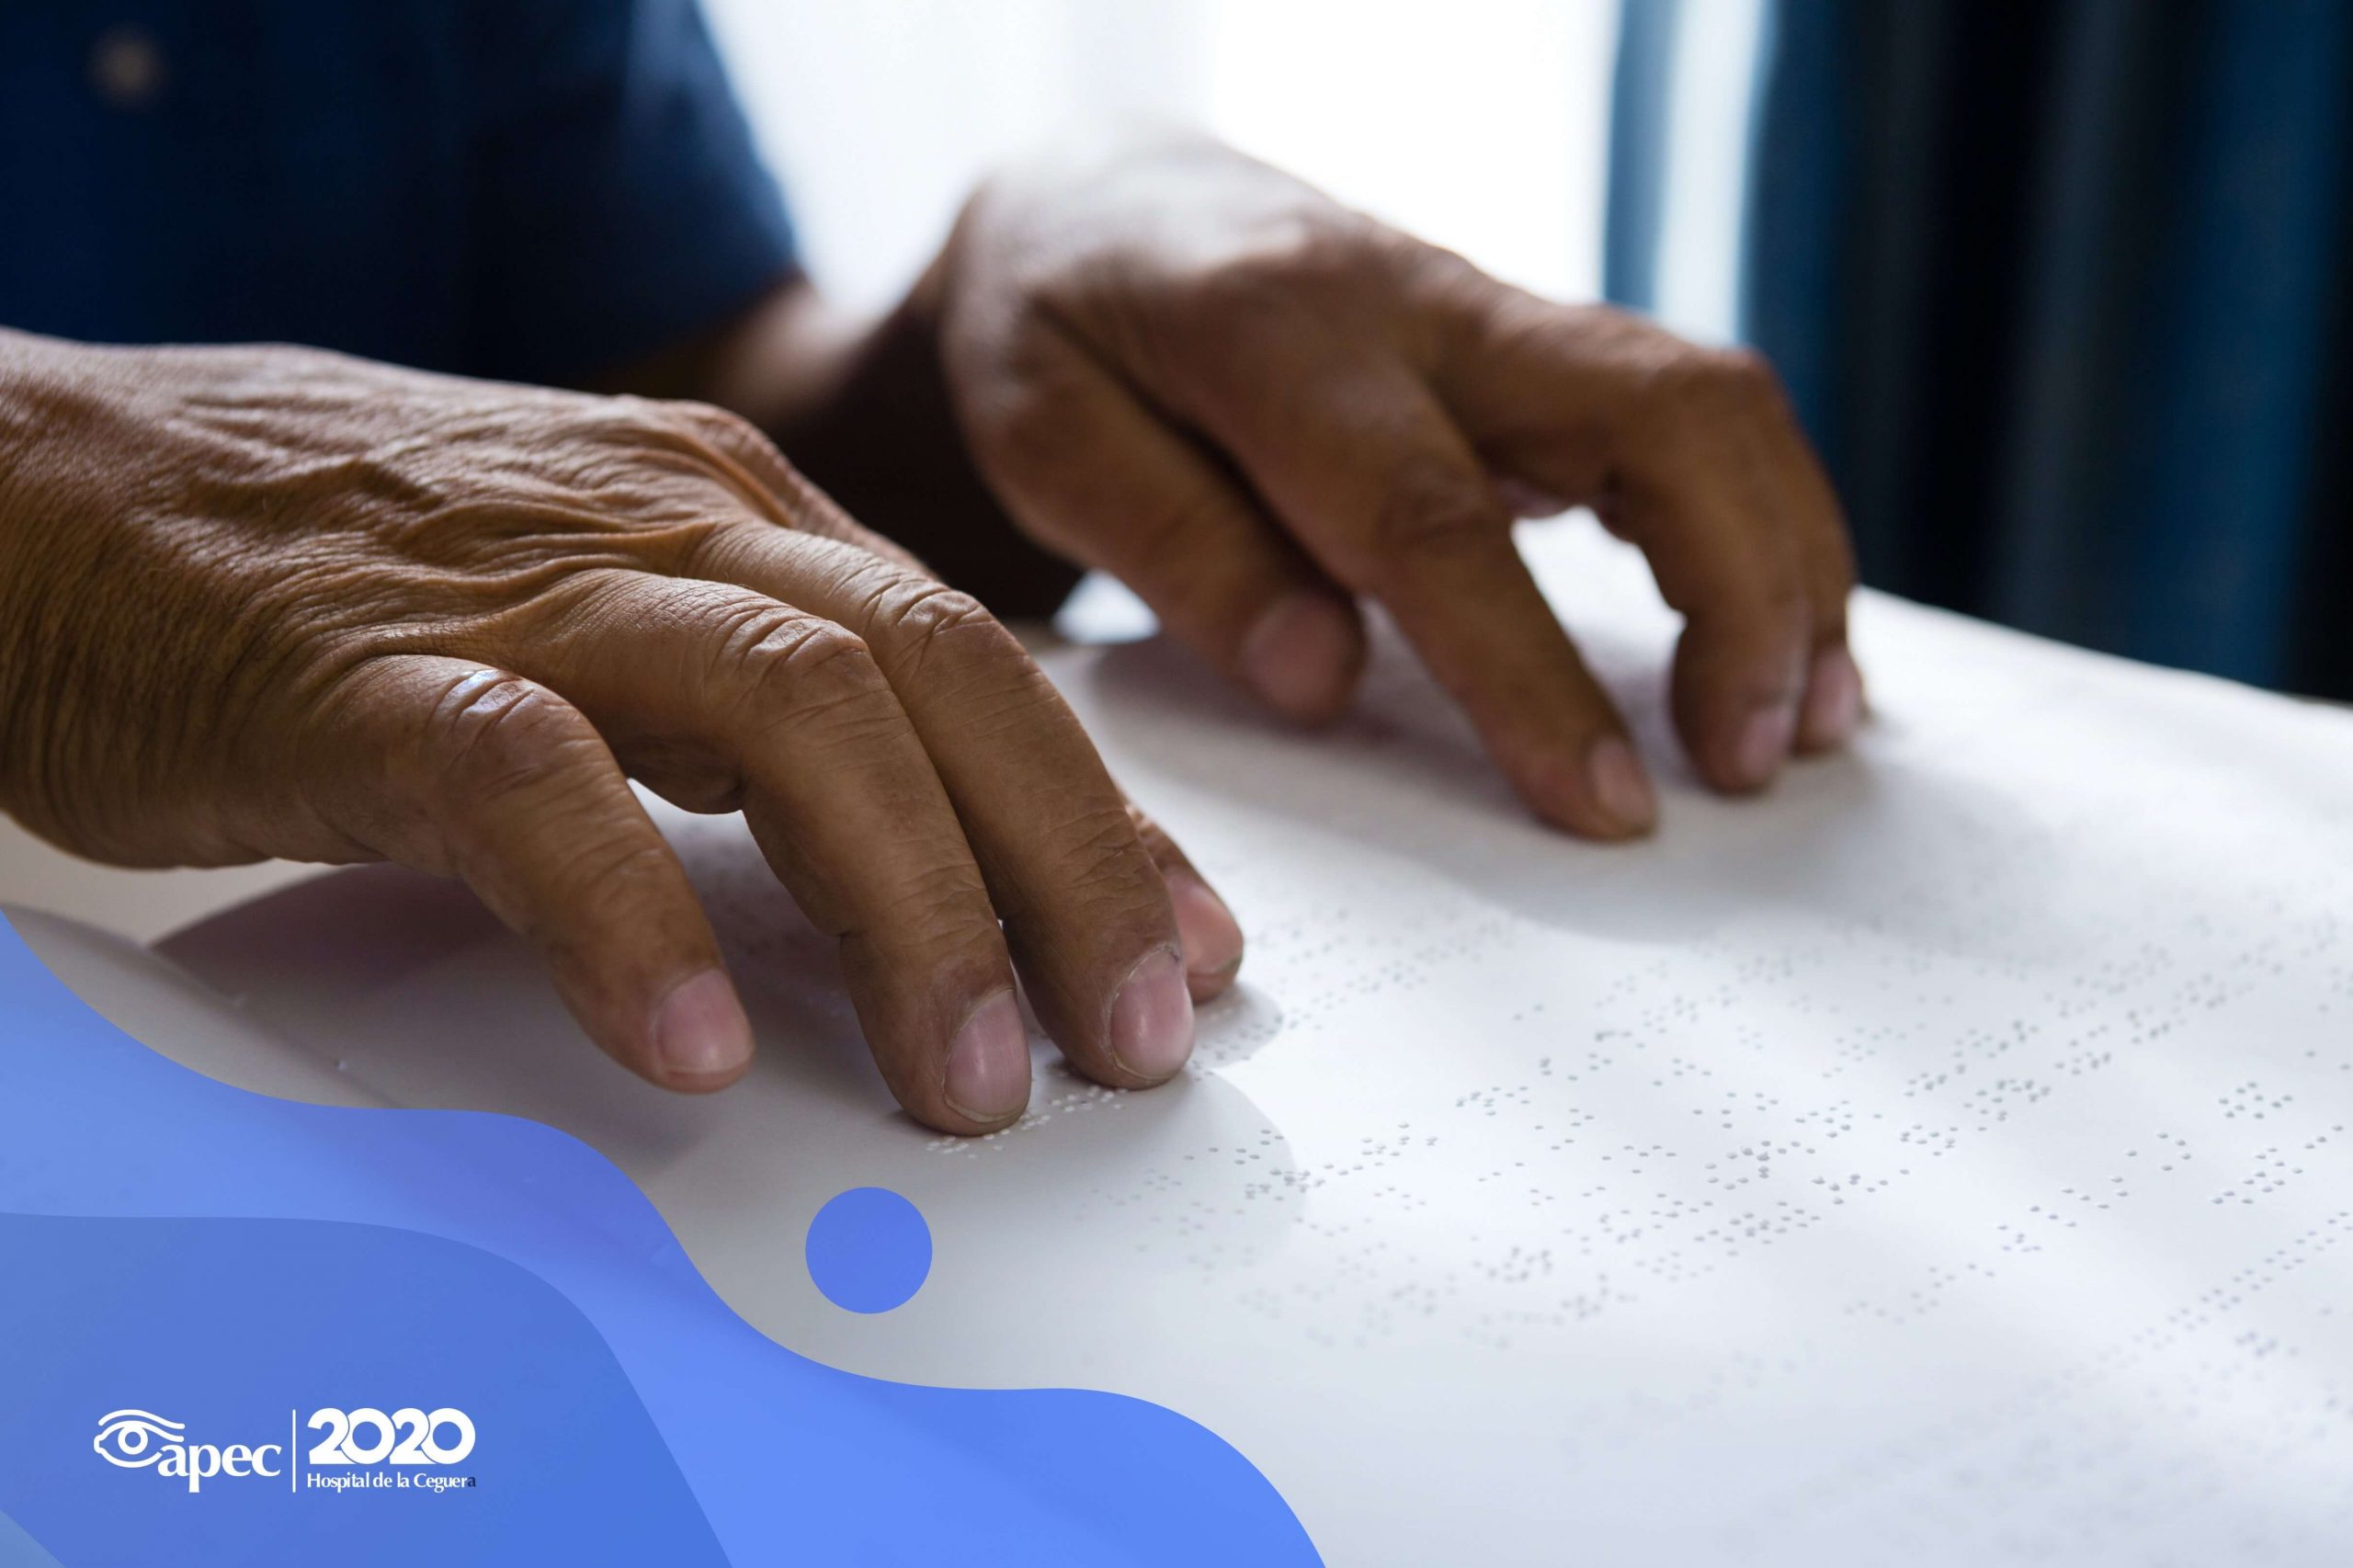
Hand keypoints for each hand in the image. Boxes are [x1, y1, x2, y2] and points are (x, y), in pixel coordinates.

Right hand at [0, 330, 1243, 1131]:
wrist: (52, 485)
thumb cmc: (331, 561)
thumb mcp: (599, 611)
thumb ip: (750, 710)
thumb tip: (915, 861)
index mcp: (732, 514)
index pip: (977, 666)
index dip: (1105, 817)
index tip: (1191, 949)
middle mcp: (666, 527)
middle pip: (939, 681)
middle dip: (1068, 872)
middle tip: (1136, 1041)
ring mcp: (524, 595)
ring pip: (795, 712)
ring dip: (913, 906)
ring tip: (971, 1077)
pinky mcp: (366, 678)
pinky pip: (535, 787)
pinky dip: (636, 915)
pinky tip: (701, 1039)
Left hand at [936, 137, 1862, 836]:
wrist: (1101, 205)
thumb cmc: (1058, 331)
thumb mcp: (1045, 436)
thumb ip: (1175, 548)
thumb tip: (1323, 681)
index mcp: (1279, 335)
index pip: (1433, 515)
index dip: (1529, 673)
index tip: (1604, 807)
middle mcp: (1423, 307)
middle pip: (1657, 413)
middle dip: (1742, 591)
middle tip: (1751, 765)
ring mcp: (1498, 317)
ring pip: (1708, 403)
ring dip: (1787, 561)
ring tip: (1801, 724)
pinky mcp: (1535, 349)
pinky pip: (1688, 420)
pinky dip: (1758, 529)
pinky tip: (1776, 640)